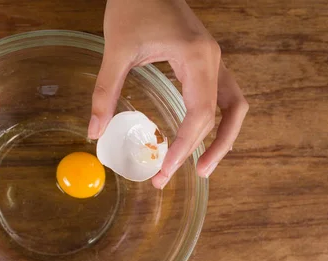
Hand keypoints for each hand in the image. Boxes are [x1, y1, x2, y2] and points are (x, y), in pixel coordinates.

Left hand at [89, 0, 247, 187]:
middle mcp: (212, 60)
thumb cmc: (133, 5)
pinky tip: (196, 139)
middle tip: (174, 175)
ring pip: (233, 106)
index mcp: (196, 57)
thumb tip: (94, 132)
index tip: (165, 169)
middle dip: (205, 150)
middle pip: (223, 115)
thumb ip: (105, 92)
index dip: (185, 146)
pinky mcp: (205, 61)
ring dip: (222, 138)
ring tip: (201, 167)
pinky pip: (222, 97)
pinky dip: (215, 122)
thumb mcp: (115, 50)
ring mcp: (213, 59)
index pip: (201, 113)